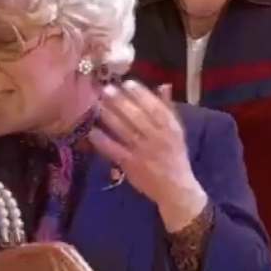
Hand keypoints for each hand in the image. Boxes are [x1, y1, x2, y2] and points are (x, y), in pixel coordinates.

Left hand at [91, 81, 207, 228]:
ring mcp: (144, 152)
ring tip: (97, 104)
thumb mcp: (177, 131)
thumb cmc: (175, 156)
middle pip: (136, 115)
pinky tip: (92, 131)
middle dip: (120, 101)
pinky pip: (114, 150)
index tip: (126, 82)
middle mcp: (158, 138)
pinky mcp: (132, 165)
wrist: (176, 188)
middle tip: (105, 88)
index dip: (139, 93)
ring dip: (109, 115)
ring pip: (124, 130)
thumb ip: (168, 108)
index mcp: (170, 127)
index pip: (154, 106)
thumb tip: (163, 85)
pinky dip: (102, 140)